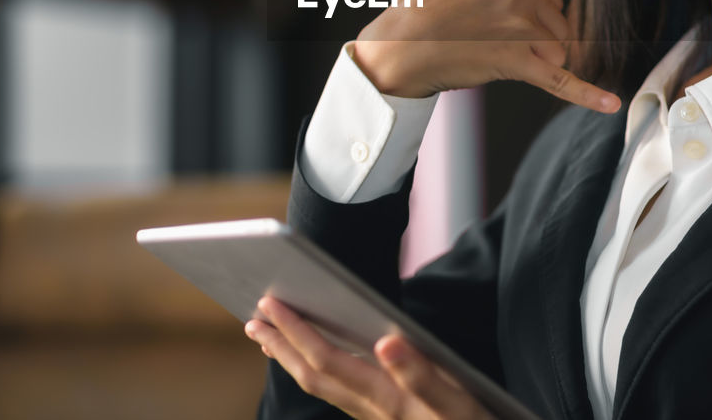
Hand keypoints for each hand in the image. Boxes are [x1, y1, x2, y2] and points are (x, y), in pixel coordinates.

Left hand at [247, 297, 494, 419]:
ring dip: (291, 360)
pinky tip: (314, 362)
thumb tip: (387, 343)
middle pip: (313, 376)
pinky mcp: (380, 418)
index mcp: (385, 397)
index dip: (297, 331)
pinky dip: (314, 371)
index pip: (328, 359)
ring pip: (320, 387)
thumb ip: (423, 375)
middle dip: (281, 345)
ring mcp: (372, 416)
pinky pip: (334, 392)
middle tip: (254, 318)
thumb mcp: (458, 401)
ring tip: (269, 337)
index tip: (272, 303)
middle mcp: (371, 409)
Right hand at [353, 0, 619, 113]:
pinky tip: (610, 104)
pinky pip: (560, 80)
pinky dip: (587, 94)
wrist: (399, 47)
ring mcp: (521, 27)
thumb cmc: (424, 1)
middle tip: (486, 37)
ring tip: (492, 54)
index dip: (525, 15)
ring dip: (534, 61)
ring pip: (558, 51)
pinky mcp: (518, 62)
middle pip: (558, 25)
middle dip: (534, 39)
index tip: (487, 16)